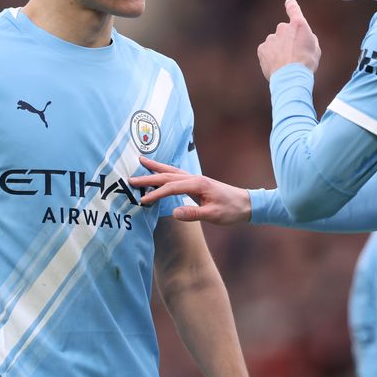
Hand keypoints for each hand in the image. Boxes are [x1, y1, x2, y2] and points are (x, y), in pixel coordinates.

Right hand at [131, 157, 251, 224]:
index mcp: (198, 184)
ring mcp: (196, 178)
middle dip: (148, 177)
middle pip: (167, 176)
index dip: (156, 194)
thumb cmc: (231, 210)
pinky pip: (176, 174)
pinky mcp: (197, 182)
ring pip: (171, 171)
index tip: (142, 200)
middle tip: (130, 178)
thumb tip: (174, 212)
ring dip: (155, 168)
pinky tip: (159, 171)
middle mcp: (195, 178)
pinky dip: (165, 172)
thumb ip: (193, 214)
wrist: (246, 203)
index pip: (171, 188)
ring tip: (141, 162)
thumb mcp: (213, 215)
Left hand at [257, 0, 320, 79]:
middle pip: (285, 31)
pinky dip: (271, 57)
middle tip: (294, 55)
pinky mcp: (262, 48)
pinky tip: (278, 66)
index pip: (294, 9)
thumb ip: (307, 38)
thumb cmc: (306, 64)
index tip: (289, 3)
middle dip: (288, 39)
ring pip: (275, 42)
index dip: (291, 5)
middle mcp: (283, 27)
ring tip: (286, 64)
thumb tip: (302, 37)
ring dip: (279, 49)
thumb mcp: (315, 48)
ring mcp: (271, 38)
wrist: (290, 78)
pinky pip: (267, 51)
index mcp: (298, 25)